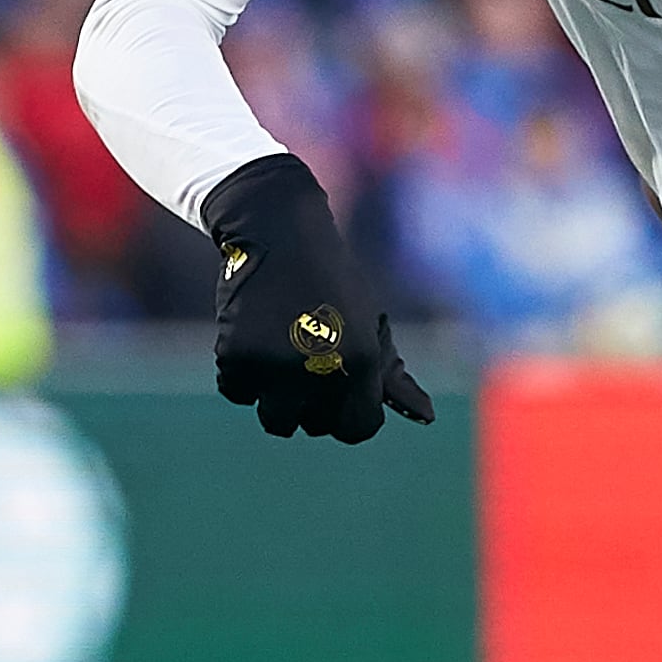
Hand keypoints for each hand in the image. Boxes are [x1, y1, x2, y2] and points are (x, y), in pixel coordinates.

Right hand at [203, 151, 431, 443]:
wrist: (278, 232)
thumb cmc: (332, 282)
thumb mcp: (370, 323)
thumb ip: (393, 376)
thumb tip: (426, 417)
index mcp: (362, 362)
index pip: (358, 429)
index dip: (345, 415)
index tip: (335, 394)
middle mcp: (321, 370)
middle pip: (313, 426)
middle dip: (309, 402)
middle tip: (303, 357)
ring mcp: (276, 366)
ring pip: (274, 418)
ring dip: (273, 395)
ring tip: (279, 351)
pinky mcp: (236, 356)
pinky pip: (235, 391)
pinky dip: (240, 372)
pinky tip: (252, 334)